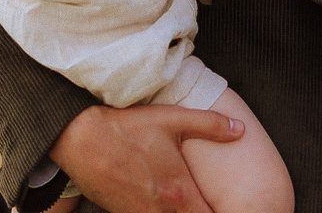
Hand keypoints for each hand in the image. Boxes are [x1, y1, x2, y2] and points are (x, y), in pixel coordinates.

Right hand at [49, 104, 242, 212]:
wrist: (81, 138)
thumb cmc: (127, 128)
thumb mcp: (171, 119)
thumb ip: (210, 124)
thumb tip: (240, 128)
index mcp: (179, 193)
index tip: (225, 208)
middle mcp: (162, 212)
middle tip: (204, 205)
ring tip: (183, 204)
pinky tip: (161, 203)